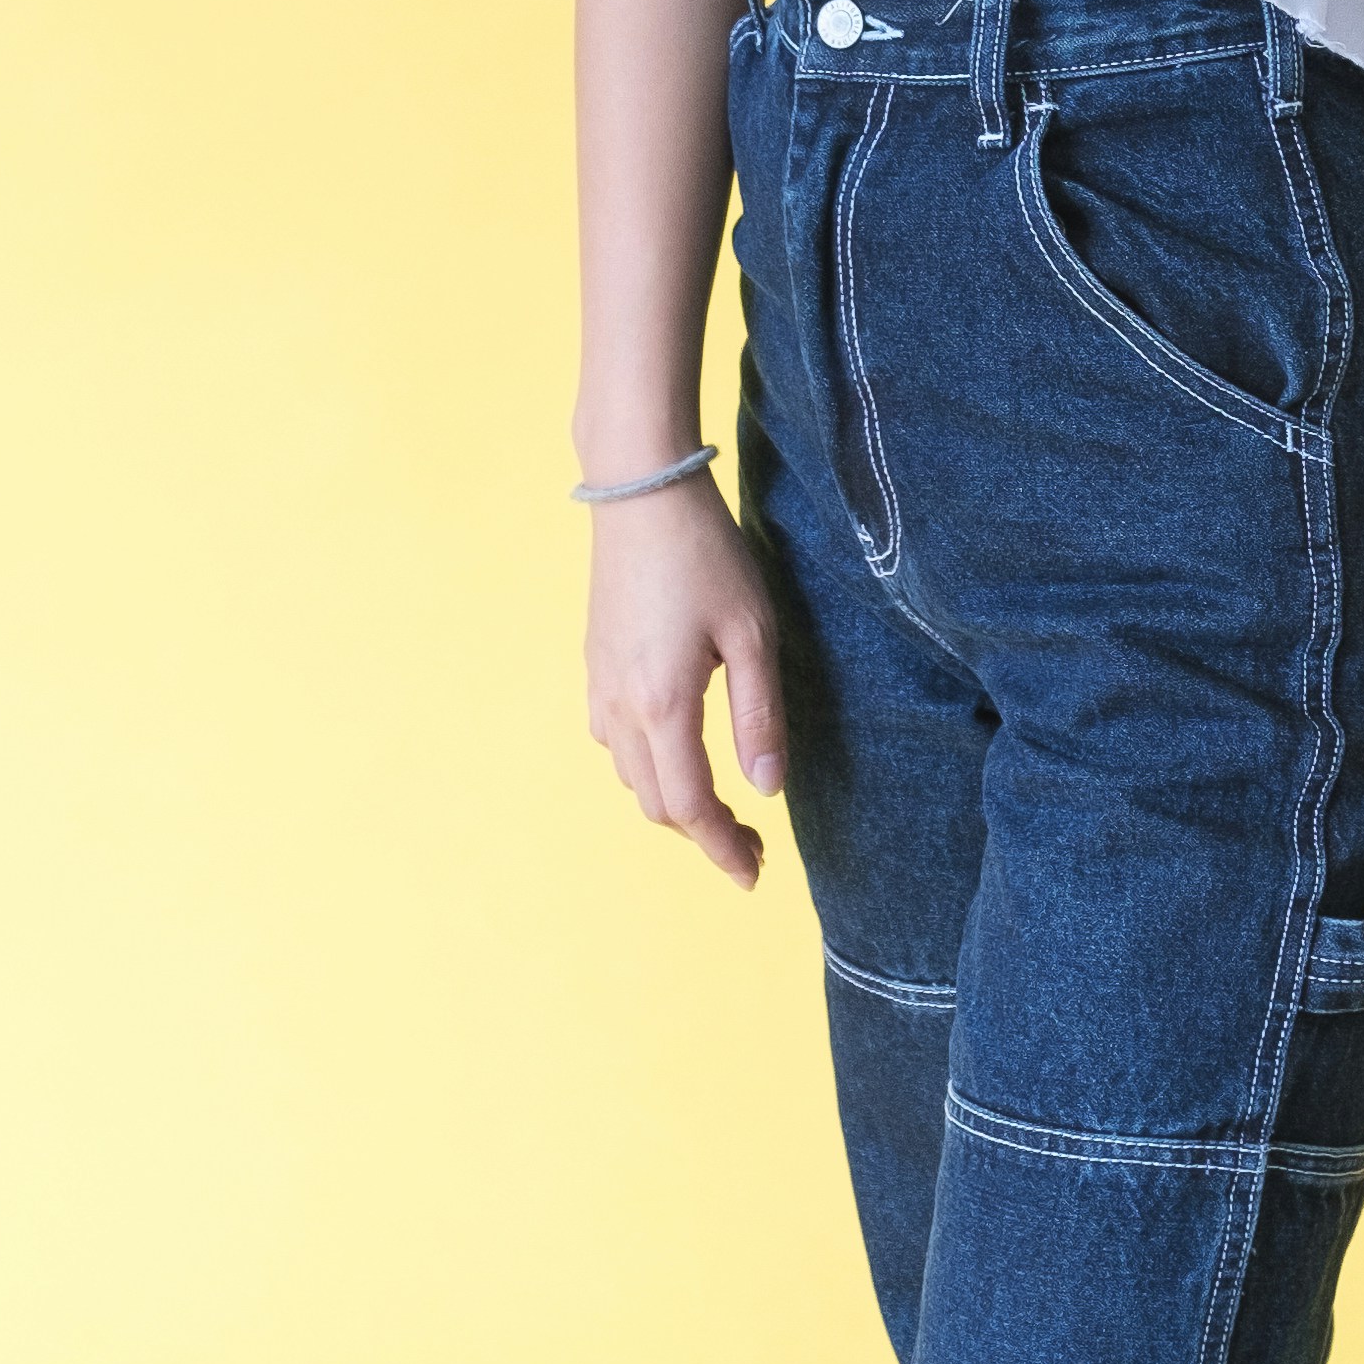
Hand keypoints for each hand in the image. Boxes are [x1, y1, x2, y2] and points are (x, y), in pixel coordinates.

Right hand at [585, 479, 787, 884]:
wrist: (639, 491)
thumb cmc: (705, 555)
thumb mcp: (753, 633)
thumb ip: (759, 717)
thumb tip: (768, 789)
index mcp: (663, 705)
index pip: (690, 805)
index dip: (723, 847)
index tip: (753, 872)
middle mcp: (621, 706)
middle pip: (655, 802)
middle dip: (702, 833)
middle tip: (751, 844)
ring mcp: (600, 685)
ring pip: (630, 776)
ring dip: (673, 801)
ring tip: (721, 805)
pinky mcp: (595, 664)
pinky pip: (613, 741)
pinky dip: (646, 766)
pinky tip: (677, 751)